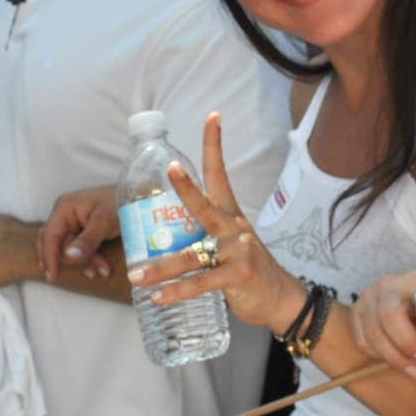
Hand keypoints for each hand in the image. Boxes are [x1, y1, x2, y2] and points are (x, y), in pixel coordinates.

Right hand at [36, 185, 118, 281]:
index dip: (49, 257)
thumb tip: (68, 257)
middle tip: (90, 273)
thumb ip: (86, 240)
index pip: (49, 236)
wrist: (140, 197)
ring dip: (86, 263)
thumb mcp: (105, 221)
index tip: (54, 276)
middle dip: (73, 261)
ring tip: (104, 270)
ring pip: (70, 251)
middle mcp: (66, 216)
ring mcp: (75, 224)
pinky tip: (103, 268)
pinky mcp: (85, 233)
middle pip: (56, 245)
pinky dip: (91, 260)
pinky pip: (80, 251)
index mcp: (65, 207)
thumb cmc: (122, 202)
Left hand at [126, 112, 304, 331]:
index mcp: (229, 214)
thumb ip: (201, 238)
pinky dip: (177, 291)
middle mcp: (233, 227)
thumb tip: (161, 237)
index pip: (219, 173)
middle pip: (206, 204)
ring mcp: (238, 251)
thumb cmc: (247, 270)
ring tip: (136, 275)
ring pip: (192, 255)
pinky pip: (201, 283)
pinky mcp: (238, 275)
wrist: (279, 298)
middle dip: (187, 186)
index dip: (215, 145)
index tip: (212, 117)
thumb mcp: (228, 245)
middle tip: (170, 168)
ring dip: (161, 267)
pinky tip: (158, 296)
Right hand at [351, 270, 415, 379]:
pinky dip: (379, 356)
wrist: (405, 293)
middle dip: (408, 345)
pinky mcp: (356, 311)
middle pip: (390, 316)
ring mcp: (370, 297)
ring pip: (374, 332)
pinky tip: (396, 359)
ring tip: (414, 369)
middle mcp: (391, 285)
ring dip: (395, 357)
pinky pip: (362, 341)